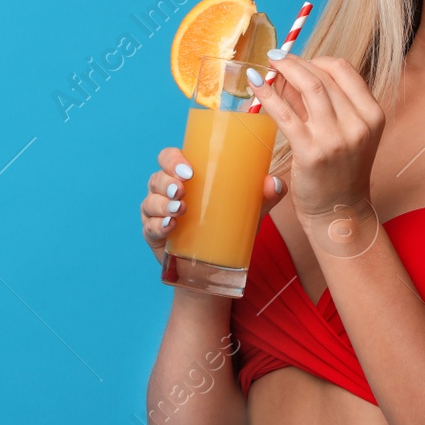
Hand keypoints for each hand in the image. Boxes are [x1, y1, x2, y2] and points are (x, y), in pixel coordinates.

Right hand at [141, 145, 287, 267]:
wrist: (213, 266)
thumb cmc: (227, 227)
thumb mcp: (246, 211)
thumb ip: (262, 196)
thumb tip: (276, 183)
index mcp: (183, 177)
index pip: (169, 158)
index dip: (173, 160)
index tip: (189, 171)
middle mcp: (165, 191)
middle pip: (157, 178)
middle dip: (167, 182)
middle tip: (182, 191)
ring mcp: (156, 213)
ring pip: (150, 202)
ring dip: (162, 204)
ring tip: (179, 211)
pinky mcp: (153, 235)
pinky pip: (148, 227)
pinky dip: (156, 226)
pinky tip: (168, 227)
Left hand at [245, 54, 384, 223]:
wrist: (339, 212)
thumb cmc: (340, 171)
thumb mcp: (344, 133)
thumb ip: (320, 104)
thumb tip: (289, 75)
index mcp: (373, 114)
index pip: (345, 70)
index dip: (318, 59)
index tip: (299, 60)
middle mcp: (359, 124)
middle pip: (325, 76)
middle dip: (296, 62)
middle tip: (276, 57)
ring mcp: (337, 138)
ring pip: (309, 87)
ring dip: (285, 70)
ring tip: (268, 65)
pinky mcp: (312, 152)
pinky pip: (286, 114)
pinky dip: (268, 94)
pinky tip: (256, 83)